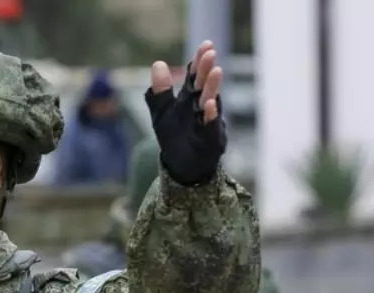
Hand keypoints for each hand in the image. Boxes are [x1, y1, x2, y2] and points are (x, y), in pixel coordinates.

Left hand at [145, 40, 227, 185]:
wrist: (183, 166)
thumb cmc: (175, 137)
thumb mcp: (162, 113)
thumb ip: (160, 91)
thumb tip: (157, 63)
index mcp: (189, 98)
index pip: (195, 76)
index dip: (199, 61)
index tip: (206, 44)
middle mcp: (201, 107)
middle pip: (204, 85)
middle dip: (206, 70)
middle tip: (210, 53)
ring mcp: (207, 122)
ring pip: (210, 102)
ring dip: (213, 87)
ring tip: (216, 71)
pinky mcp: (210, 139)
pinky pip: (211, 127)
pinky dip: (211, 117)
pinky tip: (210, 105)